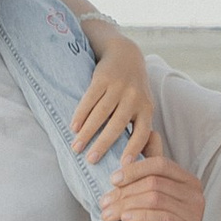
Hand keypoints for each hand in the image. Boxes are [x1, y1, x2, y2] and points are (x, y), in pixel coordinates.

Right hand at [71, 32, 156, 169]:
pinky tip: (73, 127)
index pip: (142, 133)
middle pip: (117, 125)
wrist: (126, 54)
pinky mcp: (103, 78)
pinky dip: (80, 115)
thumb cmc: (133, 89)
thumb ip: (137, 126)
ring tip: (77, 147)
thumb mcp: (142, 105)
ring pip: (101, 114)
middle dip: (103, 145)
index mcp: (146, 108)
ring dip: (87, 132)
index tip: (124, 165)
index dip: (134, 149)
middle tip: (91, 161)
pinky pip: (90, 100)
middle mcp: (134, 98)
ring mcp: (118, 87)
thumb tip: (130, 159)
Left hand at [98, 150, 204, 220]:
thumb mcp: (156, 202)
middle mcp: (194, 195)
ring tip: (109, 214)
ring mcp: (194, 215)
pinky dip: (140, 216)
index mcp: (187, 181)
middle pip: (154, 183)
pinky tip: (125, 220)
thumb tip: (119, 172)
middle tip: (105, 203)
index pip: (160, 164)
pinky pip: (162, 218)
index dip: (135, 169)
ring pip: (155, 199)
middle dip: (124, 192)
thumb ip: (144, 184)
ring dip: (125, 205)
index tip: (113, 179)